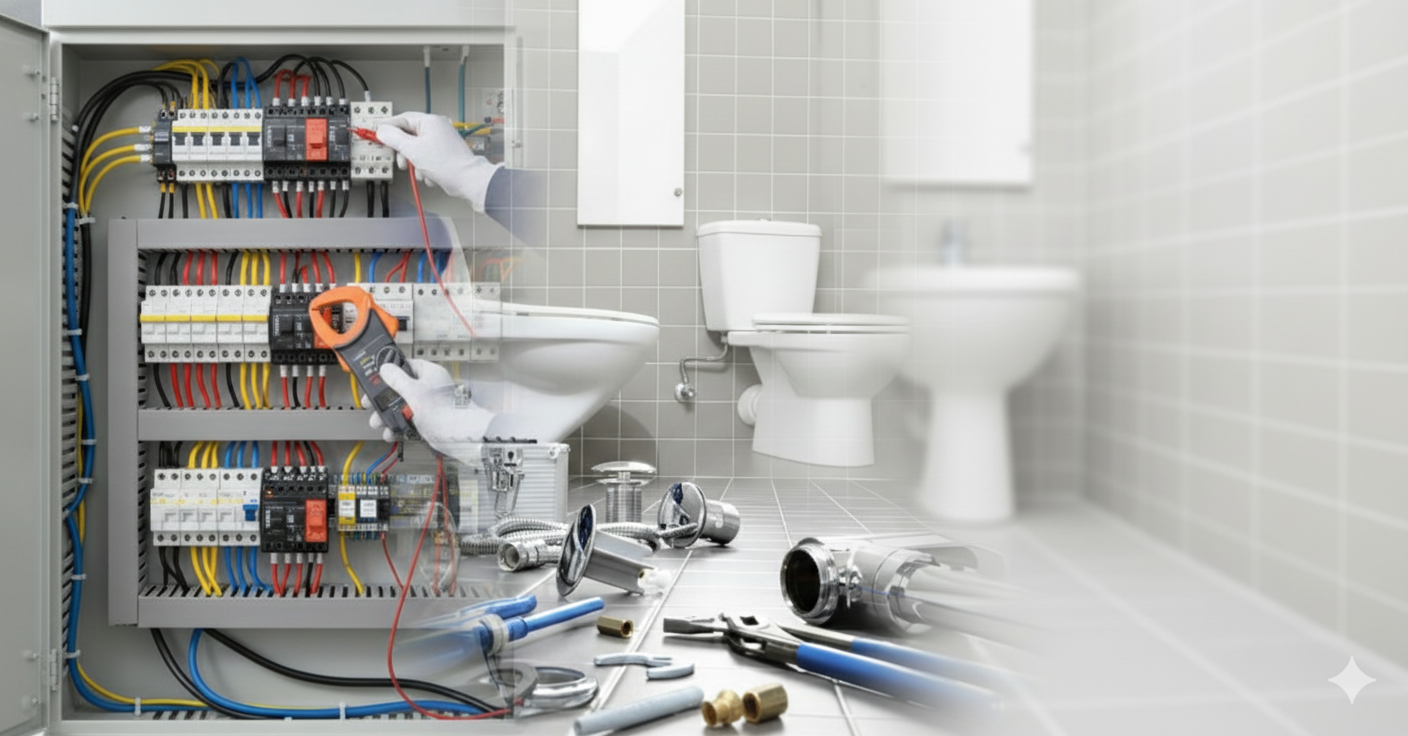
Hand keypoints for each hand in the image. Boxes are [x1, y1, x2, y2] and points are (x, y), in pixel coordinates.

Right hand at [367, 358, 496, 462]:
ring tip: (377, 423)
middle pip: (400, 388)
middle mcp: (429, 388)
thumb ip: (397, 379)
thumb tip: (385, 368)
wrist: (460, 437)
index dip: (388, 372)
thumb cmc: (444, 411)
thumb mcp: (414, 392)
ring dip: (387, 415)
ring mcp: (428, 405)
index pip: (406, 366)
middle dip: (383, 399)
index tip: (374, 379)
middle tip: (370, 404)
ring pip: (402, 406)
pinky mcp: (427, 421)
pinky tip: (390, 433)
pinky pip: (408, 421)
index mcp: (429, 374)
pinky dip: (398, 426)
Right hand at [375, 112, 502, 212]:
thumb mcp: (413, 150)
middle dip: (404, 153)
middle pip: (408, 137)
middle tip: (404, 163)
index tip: (378, 136)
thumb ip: (394, 139)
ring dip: (416, 165)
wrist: (468, 181)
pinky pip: (426, 161)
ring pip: (416, 152)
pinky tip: (432, 176)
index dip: (388, 128)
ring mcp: (441, 143)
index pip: (402, 119)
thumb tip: (382, 131)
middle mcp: (436, 129)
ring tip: (422, 172)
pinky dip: (426, 170)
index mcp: (429, 122)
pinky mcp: (444, 156)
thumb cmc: (446, 163)